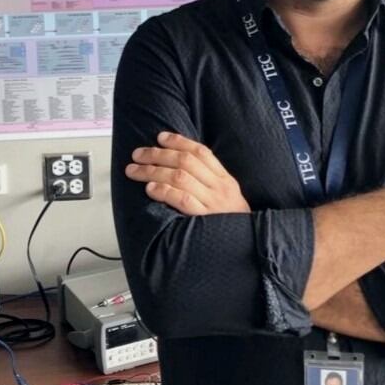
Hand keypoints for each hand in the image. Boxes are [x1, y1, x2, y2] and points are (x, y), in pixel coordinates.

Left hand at [125, 131, 250, 215]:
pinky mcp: (204, 219)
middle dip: (158, 155)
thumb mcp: (229, 198)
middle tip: (137, 155)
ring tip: (134, 170)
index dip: (179, 142)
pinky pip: (182, 200)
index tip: (160, 137)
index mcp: (225, 179)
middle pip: (185, 161)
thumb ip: (210, 182)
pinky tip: (150, 188)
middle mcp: (219, 187)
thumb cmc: (233, 224)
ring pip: (180, 177)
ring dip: (153, 171)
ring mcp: (212, 203)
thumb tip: (180, 167)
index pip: (201, 152)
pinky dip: (164, 191)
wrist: (249, 246)